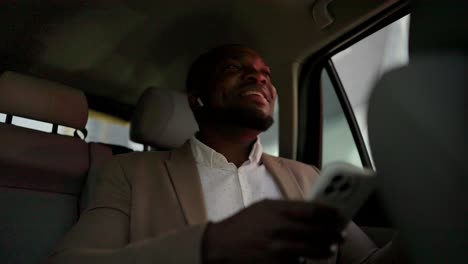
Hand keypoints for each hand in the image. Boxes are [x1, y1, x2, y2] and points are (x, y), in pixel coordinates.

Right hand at [202, 199, 348, 263]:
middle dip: (334, 233)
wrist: (220, 246)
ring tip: (331, 247)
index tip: (340, 215)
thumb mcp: (263, 207)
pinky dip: (305, 261)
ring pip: (314, 250)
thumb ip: (285, 208)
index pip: (313, 210)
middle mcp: (281, 228)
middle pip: (318, 231)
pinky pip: (299, 263)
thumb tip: (310, 211)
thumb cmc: (242, 224)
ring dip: (326, 248)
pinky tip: (307, 258)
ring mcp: (280, 249)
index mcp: (278, 210)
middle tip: (341, 234)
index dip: (331, 213)